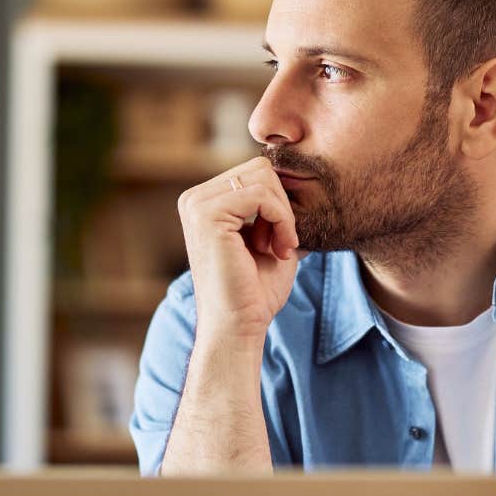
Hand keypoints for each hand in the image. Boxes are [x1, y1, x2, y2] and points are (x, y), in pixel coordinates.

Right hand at [175, 156, 300, 346]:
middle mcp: (194, 198)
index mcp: (204, 202)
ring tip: (279, 249)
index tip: (282, 241)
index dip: (280, 204)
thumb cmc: (255, 291)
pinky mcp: (207, 216)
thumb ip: (275, 209)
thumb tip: (301, 180)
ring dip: (283, 215)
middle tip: (282, 244)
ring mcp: (197, 205)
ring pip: (264, 178)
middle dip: (282, 206)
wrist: (239, 326)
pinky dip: (282, 221)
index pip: (256, 173)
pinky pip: (262, 196)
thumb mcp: (269, 239)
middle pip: (260, 169)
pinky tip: (279, 250)